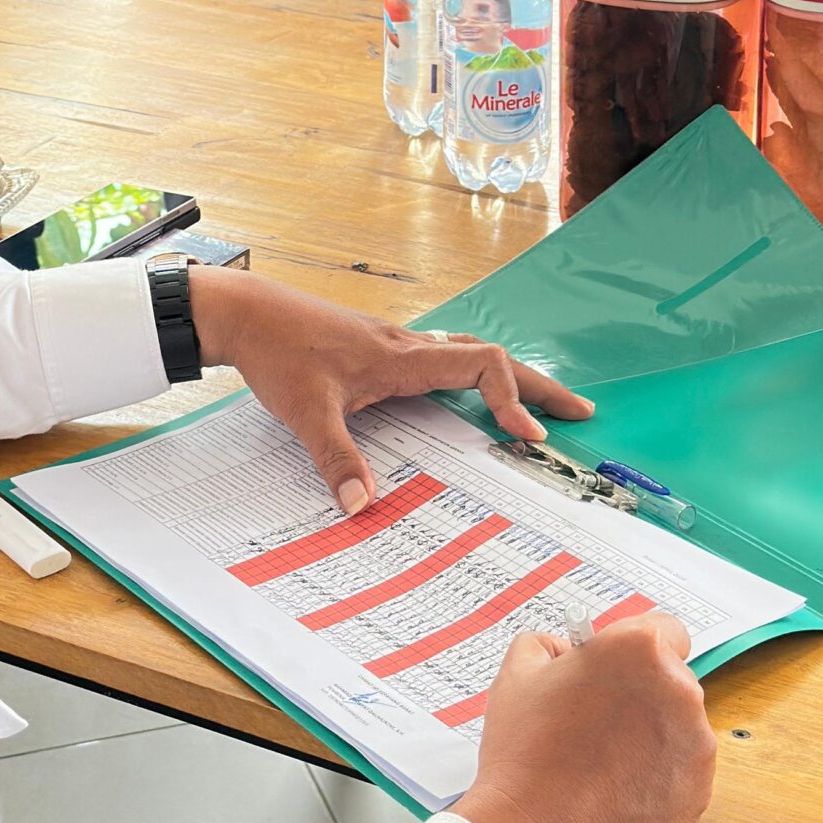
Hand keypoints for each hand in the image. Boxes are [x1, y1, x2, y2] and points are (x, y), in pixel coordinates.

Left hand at [186, 268, 593, 516]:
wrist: (245, 312)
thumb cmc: (278, 353)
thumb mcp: (306, 412)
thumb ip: (336, 460)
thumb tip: (362, 510)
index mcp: (402, 357)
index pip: (481, 365)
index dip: (511, 399)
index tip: (528, 438)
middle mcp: (409, 345)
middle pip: (491, 357)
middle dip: (537, 386)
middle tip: (576, 414)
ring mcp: (396, 344)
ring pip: (469, 354)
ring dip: (507, 379)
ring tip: (536, 407)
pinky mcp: (379, 347)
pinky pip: (444, 358)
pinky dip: (472, 376)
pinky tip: (468, 396)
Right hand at [457, 617, 716, 822]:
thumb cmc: (524, 760)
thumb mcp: (518, 677)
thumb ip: (547, 646)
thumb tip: (565, 652)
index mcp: (639, 652)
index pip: (665, 630)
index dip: (636, 651)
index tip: (618, 671)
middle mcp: (679, 694)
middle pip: (673, 683)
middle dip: (642, 697)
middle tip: (596, 722)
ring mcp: (695, 750)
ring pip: (680, 732)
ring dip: (651, 741)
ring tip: (600, 766)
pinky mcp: (698, 797)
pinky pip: (681, 778)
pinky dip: (656, 783)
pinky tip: (613, 796)